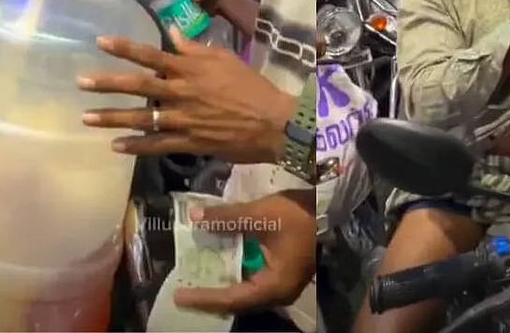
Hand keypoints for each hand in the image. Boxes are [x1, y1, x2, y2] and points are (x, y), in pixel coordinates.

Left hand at [78, 29, 293, 162]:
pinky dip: (135, 146)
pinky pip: (156, 145)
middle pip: (138, 87)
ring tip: (86, 117)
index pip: (151, 55)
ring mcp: (183, 119)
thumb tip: (172, 30)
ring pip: (141, 118)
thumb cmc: (251, 86)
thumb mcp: (225, 58)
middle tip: (81, 83)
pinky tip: (115, 146)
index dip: (124, 48)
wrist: (272, 122)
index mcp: (190, 69)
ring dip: (112, 117)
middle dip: (107, 84)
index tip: (100, 42)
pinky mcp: (188, 142)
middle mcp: (181, 92)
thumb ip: (195, 48)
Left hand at [174, 191, 315, 313]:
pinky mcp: (285, 275)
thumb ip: (226, 219)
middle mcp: (280, 293)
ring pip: (247, 295)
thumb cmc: (298, 213)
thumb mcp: (259, 215)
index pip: (233, 299)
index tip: (180, 296)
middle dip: (211, 298)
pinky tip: (220, 269)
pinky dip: (236, 279)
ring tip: (197, 284)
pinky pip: (255, 284)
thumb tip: (194, 217)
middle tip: (184, 293)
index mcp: (275, 286)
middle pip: (239, 303)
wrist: (329, 206)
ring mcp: (284, 286)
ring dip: (223, 289)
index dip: (205, 298)